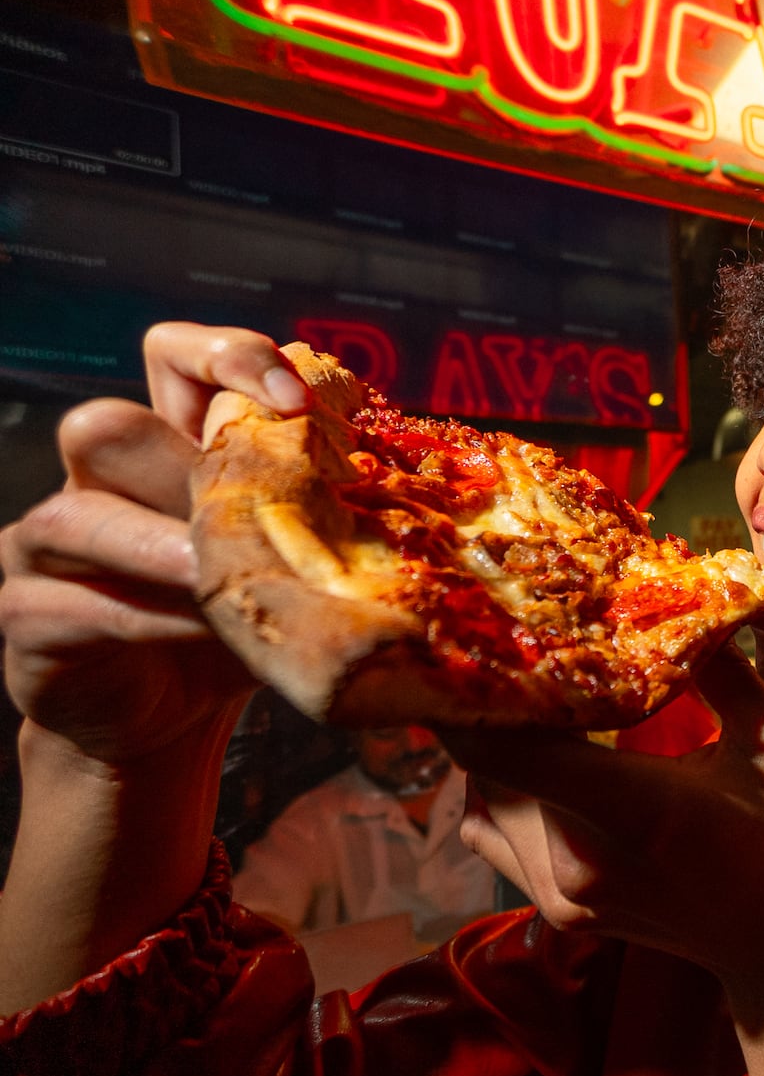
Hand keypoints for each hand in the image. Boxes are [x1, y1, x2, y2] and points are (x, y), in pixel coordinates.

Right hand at [0, 323, 305, 760]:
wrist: (164, 720)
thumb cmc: (236, 622)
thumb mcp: (288, 559)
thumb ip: (319, 512)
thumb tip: (414, 487)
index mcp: (168, 445)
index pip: (171, 356)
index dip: (226, 356)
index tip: (297, 397)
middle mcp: (99, 482)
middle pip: (105, 427)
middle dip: (182, 465)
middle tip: (259, 508)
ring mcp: (49, 547)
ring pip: (73, 516)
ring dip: (161, 548)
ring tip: (224, 576)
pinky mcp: (28, 617)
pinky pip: (66, 604)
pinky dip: (144, 618)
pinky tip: (206, 628)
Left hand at [442, 646, 763, 1075]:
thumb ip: (720, 669)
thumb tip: (681, 598)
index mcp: (632, 810)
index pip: (505, 751)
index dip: (466, 696)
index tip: (462, 640)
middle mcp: (578, 860)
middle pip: (489, 763)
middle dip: (495, 704)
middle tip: (512, 647)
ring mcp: (561, 894)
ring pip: (486, 795)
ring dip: (501, 745)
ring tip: (527, 696)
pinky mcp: (556, 909)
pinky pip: (492, 833)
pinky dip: (502, 790)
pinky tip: (539, 759)